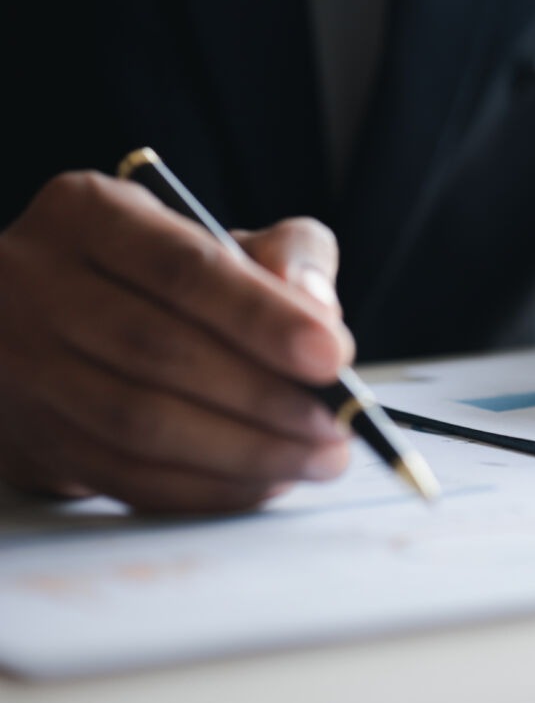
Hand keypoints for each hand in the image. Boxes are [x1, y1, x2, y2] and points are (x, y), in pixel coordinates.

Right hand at [0, 171, 355, 512]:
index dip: (263, 316)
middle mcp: (35, 283)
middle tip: (336, 423)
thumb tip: (321, 310)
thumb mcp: (225, 239)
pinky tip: (267, 480)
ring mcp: (20, 365)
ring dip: (246, 452)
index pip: (184, 268)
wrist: (55, 328)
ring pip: (140, 424)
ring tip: (319, 458)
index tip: (334, 355)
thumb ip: (288, 256)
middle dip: (266, 396)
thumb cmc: (163, 280)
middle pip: (160, 351)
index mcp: (90, 214)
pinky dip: (209, 488)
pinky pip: (126, 478)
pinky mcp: (29, 438)